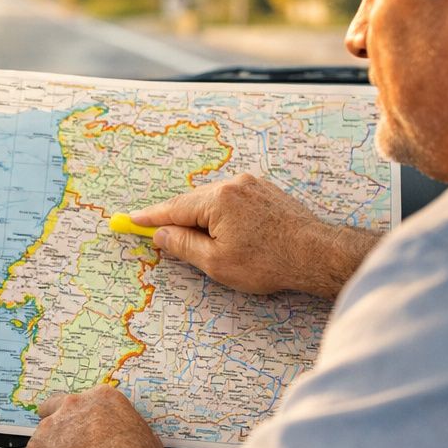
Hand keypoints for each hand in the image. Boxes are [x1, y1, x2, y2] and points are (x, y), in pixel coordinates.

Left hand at [24, 385, 164, 447]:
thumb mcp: (147, 440)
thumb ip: (129, 432)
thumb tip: (132, 440)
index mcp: (101, 399)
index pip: (87, 399)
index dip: (85, 416)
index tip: (88, 428)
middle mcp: (71, 408)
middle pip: (54, 407)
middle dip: (59, 423)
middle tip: (69, 445)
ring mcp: (48, 430)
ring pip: (44, 438)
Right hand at [131, 174, 374, 297]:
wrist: (317, 255)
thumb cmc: (269, 262)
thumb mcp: (216, 262)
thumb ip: (183, 245)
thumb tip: (160, 234)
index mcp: (217, 199)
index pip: (173, 208)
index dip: (149, 217)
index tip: (130, 220)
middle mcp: (233, 185)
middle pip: (192, 202)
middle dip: (175, 219)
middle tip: (155, 234)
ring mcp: (252, 185)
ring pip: (212, 202)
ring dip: (200, 219)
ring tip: (195, 242)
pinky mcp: (265, 192)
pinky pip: (231, 201)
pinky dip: (219, 215)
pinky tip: (220, 231)